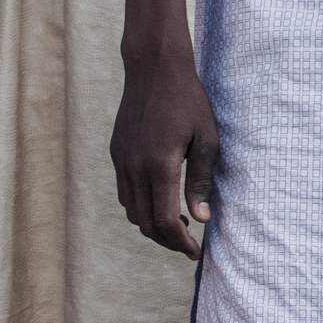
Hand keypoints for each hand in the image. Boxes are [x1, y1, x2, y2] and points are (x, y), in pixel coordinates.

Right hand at [112, 50, 219, 257]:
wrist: (153, 71)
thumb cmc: (188, 102)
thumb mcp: (207, 140)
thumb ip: (201, 181)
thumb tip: (201, 217)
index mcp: (159, 165)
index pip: (164, 219)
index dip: (181, 242)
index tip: (196, 251)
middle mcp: (134, 167)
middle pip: (144, 222)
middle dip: (167, 239)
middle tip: (188, 245)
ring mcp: (121, 160)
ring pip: (130, 210)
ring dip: (151, 224)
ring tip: (177, 224)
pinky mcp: (116, 153)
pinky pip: (124, 191)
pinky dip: (140, 206)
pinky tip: (159, 199)